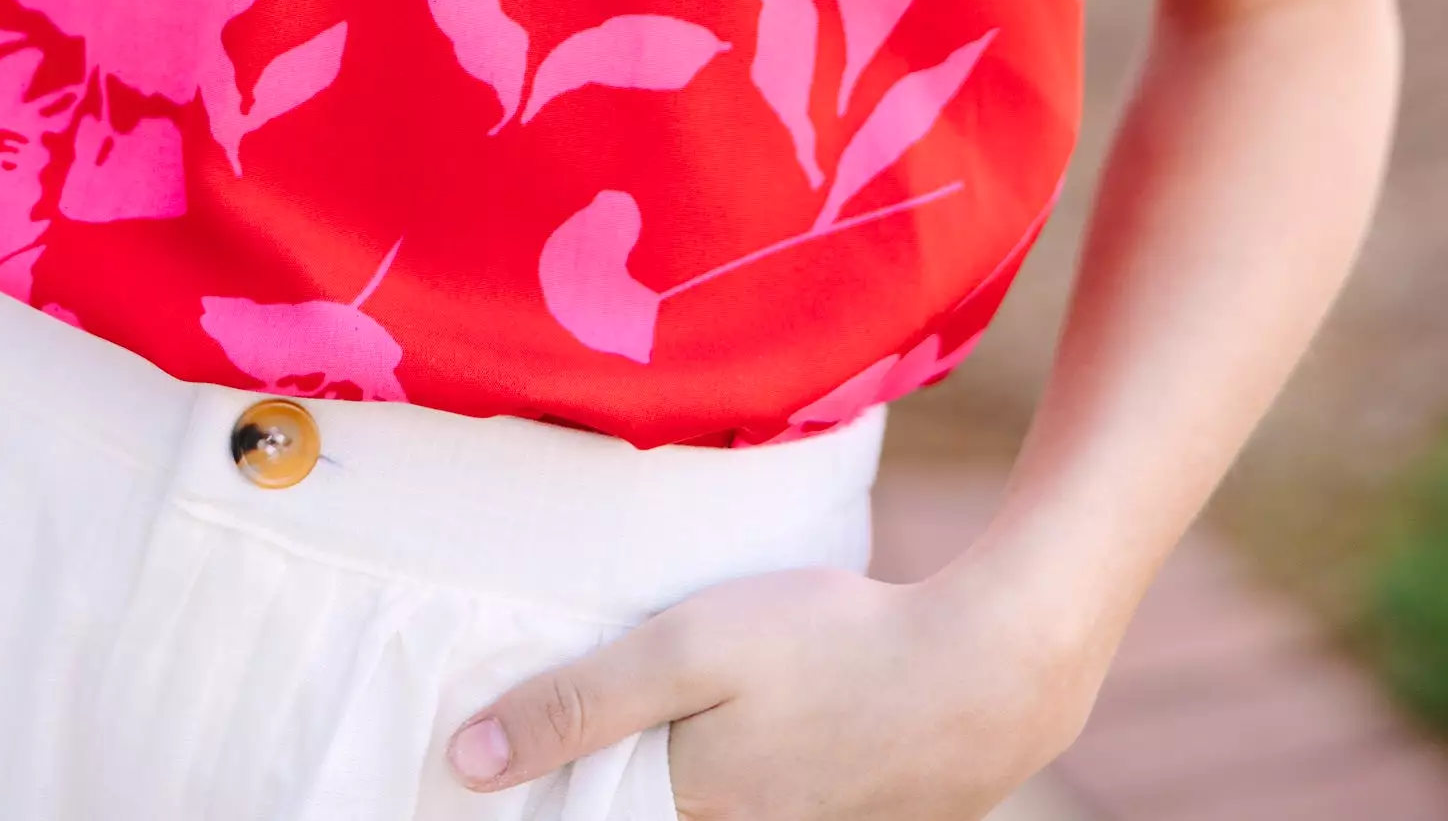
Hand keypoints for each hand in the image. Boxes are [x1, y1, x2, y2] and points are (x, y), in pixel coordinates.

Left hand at [446, 561, 1094, 817]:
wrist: (987, 676)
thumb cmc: (828, 649)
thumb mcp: (687, 650)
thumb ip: (580, 702)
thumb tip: (466, 763)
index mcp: (687, 809)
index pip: (590, 812)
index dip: (552, 778)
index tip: (507, 752)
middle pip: (650, 804)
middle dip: (611, 772)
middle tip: (582, 723)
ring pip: (709, 801)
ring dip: (679, 766)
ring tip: (678, 711)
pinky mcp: (850, 810)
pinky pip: (770, 793)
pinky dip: (744, 759)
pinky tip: (770, 711)